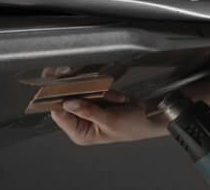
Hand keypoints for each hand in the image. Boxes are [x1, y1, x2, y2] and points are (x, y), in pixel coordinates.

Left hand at [51, 91, 166, 145]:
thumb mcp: (110, 120)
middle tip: (75, 75)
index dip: (56, 98)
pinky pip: (93, 87)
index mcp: (80, 133)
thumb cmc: (134, 126)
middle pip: (67, 100)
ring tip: (114, 98)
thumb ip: (88, 111)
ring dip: (94, 88)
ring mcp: (89, 109)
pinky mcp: (98, 99)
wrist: (153, 118)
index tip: (56, 82)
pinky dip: (102, 87)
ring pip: (79, 91)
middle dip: (76, 88)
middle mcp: (81, 122)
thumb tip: (67, 103)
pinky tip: (117, 96)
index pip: (60, 114)